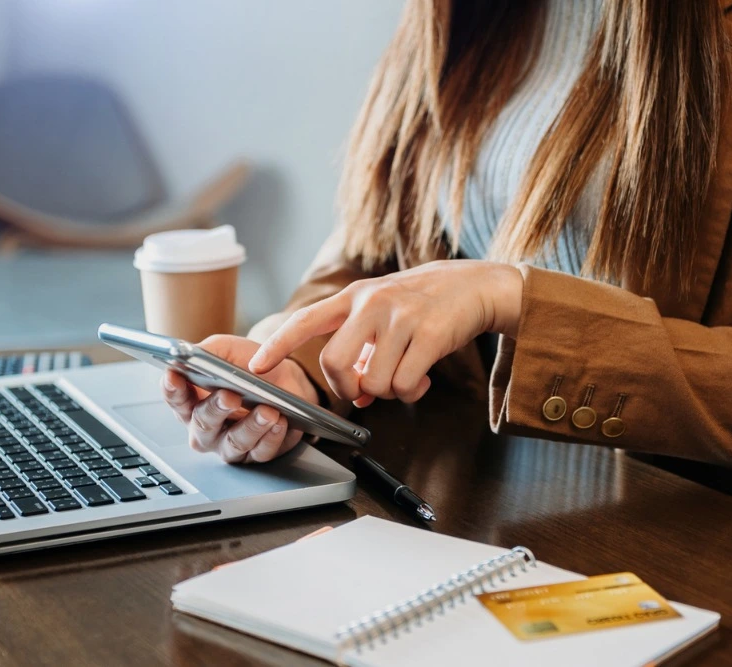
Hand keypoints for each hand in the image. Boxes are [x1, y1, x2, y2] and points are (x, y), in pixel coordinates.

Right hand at [161, 335, 319, 462]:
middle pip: (203, 425)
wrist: (284, 378)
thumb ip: (206, 351)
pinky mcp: (257, 453)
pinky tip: (280, 422)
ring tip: (267, 411)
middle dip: (215, 410)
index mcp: (192, 402)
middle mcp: (206, 429)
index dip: (172, 388)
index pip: (175, 398)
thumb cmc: (248, 366)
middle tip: (230, 396)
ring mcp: (229, 444)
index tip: (175, 376)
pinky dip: (272, 437)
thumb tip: (189, 354)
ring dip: (251, 427)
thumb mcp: (226, 350)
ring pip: (234, 443)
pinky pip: (262, 452)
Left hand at [249, 260, 522, 406]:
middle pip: (335, 364)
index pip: (305, 321)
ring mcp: (401, 318)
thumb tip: (355, 396)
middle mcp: (372, 304)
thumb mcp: (384, 314)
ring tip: (404, 375)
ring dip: (388, 391)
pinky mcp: (430, 334)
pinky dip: (411, 392)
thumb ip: (362, 349)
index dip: (278, 346)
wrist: (475, 286)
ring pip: (374, 382)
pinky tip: (421, 378)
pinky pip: (405, 384)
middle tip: (362, 391)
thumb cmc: (423, 304)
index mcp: (354, 297)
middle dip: (346, 389)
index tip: (256, 368)